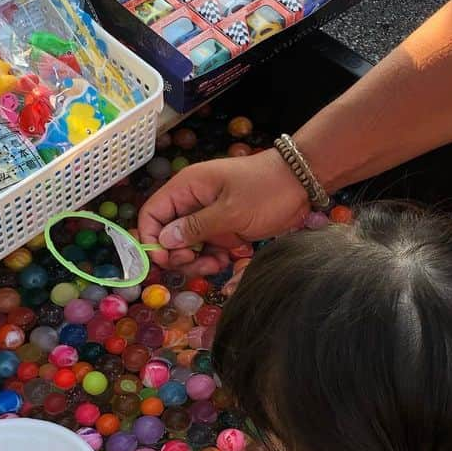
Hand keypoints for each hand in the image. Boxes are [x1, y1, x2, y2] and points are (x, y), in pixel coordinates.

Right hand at [137, 150, 308, 274]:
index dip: (150, 238)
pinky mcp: (224, 230)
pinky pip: (207, 249)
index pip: (152, 213)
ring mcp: (208, 217)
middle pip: (167, 234)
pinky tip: (225, 262)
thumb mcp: (230, 211)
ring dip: (196, 261)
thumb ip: (196, 227)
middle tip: (198, 264)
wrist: (301, 185)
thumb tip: (164, 241)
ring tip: (216, 265)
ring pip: (187, 246)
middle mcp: (193, 202)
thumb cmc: (265, 190)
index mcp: (187, 188)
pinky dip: (212, 259)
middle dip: (178, 255)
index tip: (163, 260)